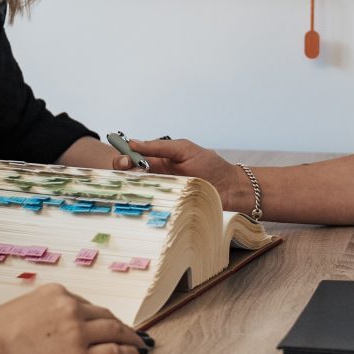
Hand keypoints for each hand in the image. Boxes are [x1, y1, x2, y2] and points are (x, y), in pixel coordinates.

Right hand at [0, 284, 149, 353]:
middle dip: (120, 325)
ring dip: (131, 338)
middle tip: (132, 333)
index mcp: (57, 293)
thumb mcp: (21, 309)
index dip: (99, 316)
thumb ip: (42, 313)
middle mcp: (72, 308)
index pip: (86, 305)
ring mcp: (78, 333)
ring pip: (115, 332)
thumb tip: (51, 327)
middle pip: (106, 316)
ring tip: (139, 344)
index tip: (107, 323)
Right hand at [124, 138, 251, 211]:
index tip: (122, 159)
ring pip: (136, 193)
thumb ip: (159, 147)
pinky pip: (150, 209)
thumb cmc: (210, 165)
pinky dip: (143, 205)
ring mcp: (161, 195)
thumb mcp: (184, 150)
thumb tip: (132, 143)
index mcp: (157, 162)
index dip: (122, 158)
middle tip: (127, 169)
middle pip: (128, 177)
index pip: (131, 159)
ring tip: (135, 183)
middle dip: (122, 172)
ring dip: (130, 188)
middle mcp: (155, 179)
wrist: (231, 187)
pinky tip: (144, 200)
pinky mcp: (168, 210)